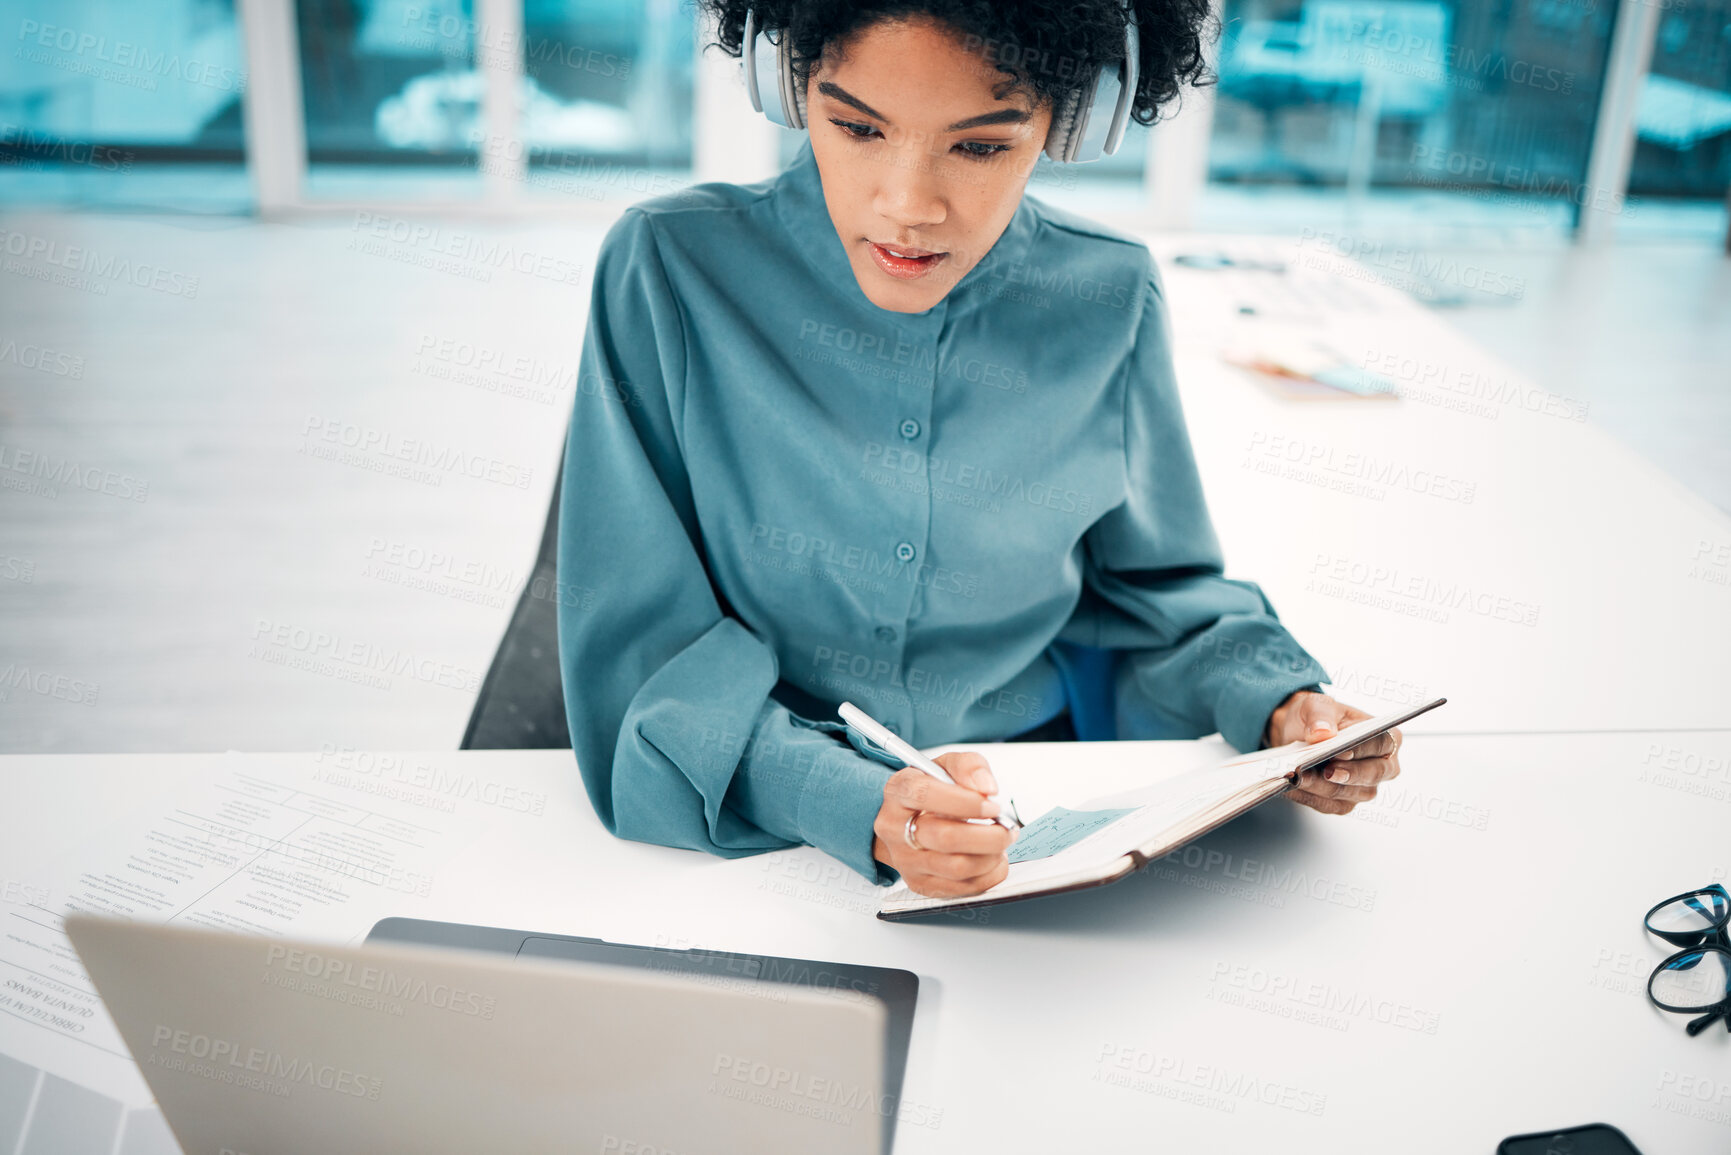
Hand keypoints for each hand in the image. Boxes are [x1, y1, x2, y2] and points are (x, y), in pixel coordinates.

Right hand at [872, 751, 1013, 897]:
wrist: (907, 820)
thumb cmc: (931, 791)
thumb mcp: (947, 766)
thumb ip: (969, 766)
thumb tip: (987, 788)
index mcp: (899, 791)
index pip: (926, 795)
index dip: (964, 803)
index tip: (992, 806)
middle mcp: (895, 827)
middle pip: (944, 838)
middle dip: (987, 836)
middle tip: (1007, 829)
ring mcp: (905, 859)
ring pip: (955, 867)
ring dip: (990, 857)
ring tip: (1000, 843)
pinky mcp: (919, 882)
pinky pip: (961, 888)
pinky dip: (988, 875)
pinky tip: (992, 859)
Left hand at [1263, 690, 1401, 816]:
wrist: (1296, 733)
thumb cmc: (1317, 717)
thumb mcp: (1316, 704)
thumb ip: (1321, 714)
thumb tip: (1323, 732)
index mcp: (1385, 737)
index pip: (1381, 745)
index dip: (1362, 750)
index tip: (1342, 752)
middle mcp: (1381, 766)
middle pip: (1372, 776)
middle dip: (1347, 775)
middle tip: (1325, 771)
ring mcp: (1363, 787)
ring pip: (1348, 794)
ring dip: (1322, 787)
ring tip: (1300, 777)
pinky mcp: (1344, 801)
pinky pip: (1329, 805)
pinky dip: (1310, 797)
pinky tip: (1293, 787)